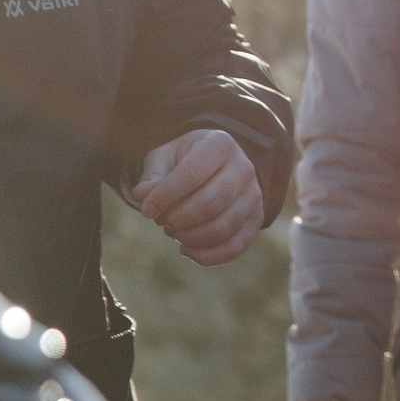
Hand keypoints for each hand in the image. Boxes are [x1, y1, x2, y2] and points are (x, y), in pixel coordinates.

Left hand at [132, 127, 262, 265]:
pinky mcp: (256, 219)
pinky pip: (235, 246)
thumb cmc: (182, 162)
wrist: (213, 166)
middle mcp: (243, 168)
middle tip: (162, 221)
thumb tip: (143, 195)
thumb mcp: (163, 159)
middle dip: (178, 219)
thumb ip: (152, 177)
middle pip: (211, 203)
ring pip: (222, 228)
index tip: (146, 210)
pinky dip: (208, 256)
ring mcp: (253, 195)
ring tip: (173, 231)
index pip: (193, 172)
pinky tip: (186, 250)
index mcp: (219, 145)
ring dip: (190, 237)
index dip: (166, 195)